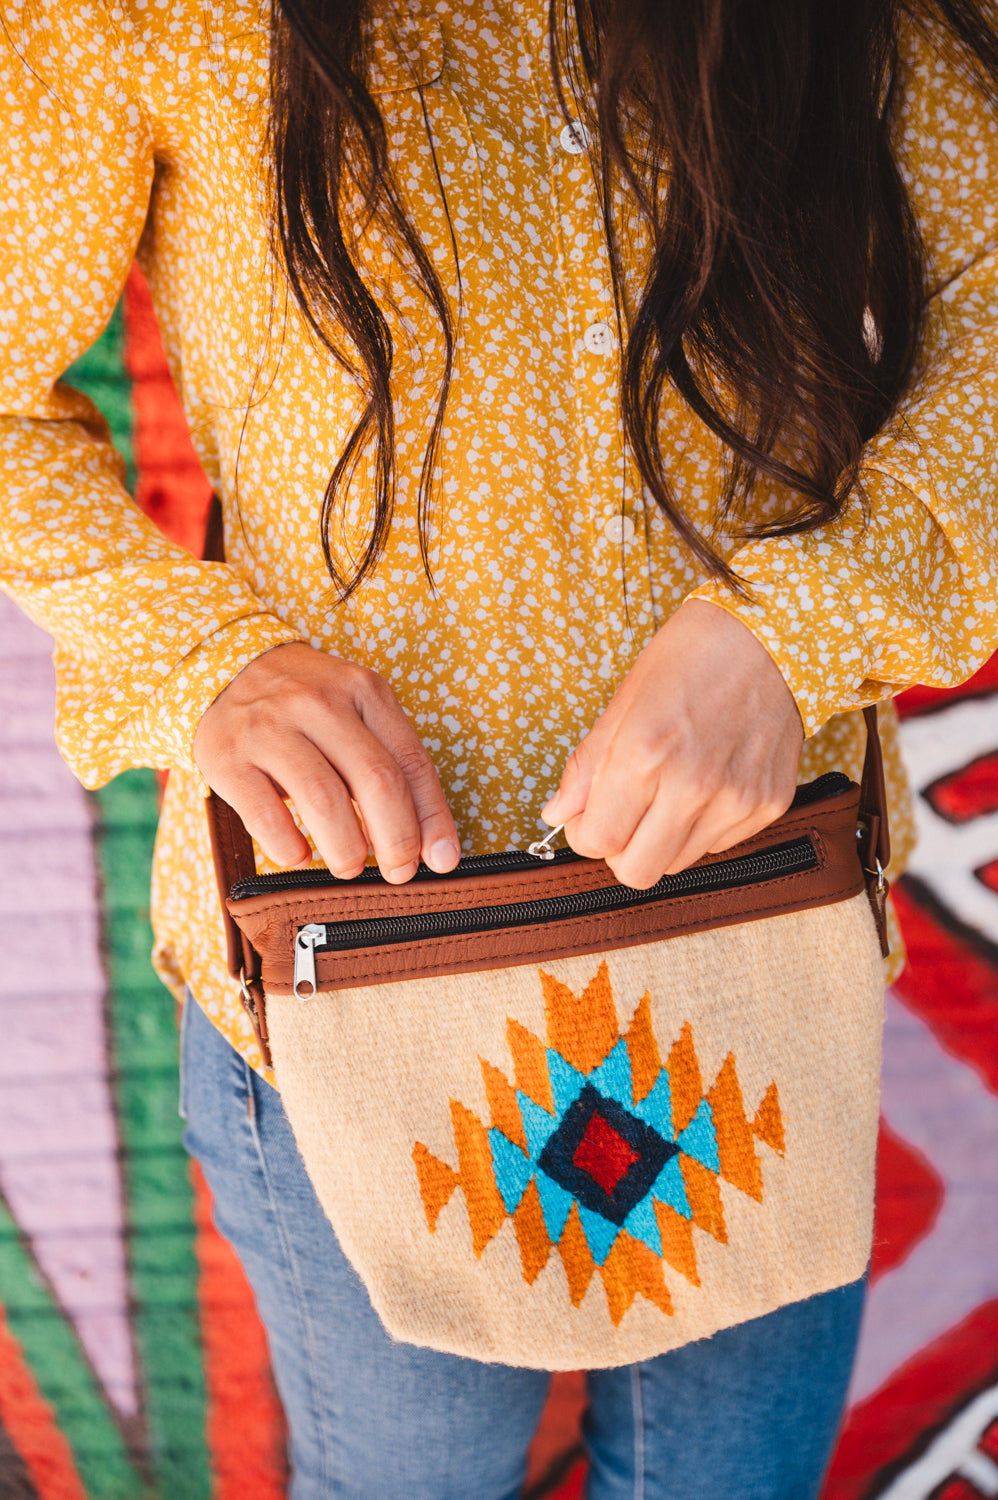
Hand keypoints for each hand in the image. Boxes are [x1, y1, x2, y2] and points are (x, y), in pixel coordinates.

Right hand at [193, 643, 460, 882]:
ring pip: (324, 800)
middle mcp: (319, 703)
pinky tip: (300, 855)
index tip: (441, 859)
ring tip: (350, 866)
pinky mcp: (228, 757)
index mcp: (364, 690)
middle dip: (396, 839)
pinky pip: (266, 815)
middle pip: (375, 780)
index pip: (411, 761)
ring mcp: (270, 727)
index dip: (431, 818)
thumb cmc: (307, 706)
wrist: (228, 668)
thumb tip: (433, 847)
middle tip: (398, 871)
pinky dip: (290, 848)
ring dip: (346, 849)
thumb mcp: (356, 714)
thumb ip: (391, 766)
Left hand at [541, 600, 803, 887]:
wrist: (775, 635)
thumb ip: (588, 765)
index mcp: (645, 754)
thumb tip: (558, 813)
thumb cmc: (693, 656)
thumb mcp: (626, 700)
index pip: (598, 842)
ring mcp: (736, 800)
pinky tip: (707, 782)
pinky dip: (702, 826)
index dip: (584, 833)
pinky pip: (718, 845)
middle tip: (621, 815)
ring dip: (660, 839)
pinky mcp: (768, 805)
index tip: (588, 815)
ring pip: (677, 864)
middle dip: (619, 849)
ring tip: (668, 790)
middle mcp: (693, 786)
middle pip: (637, 871)